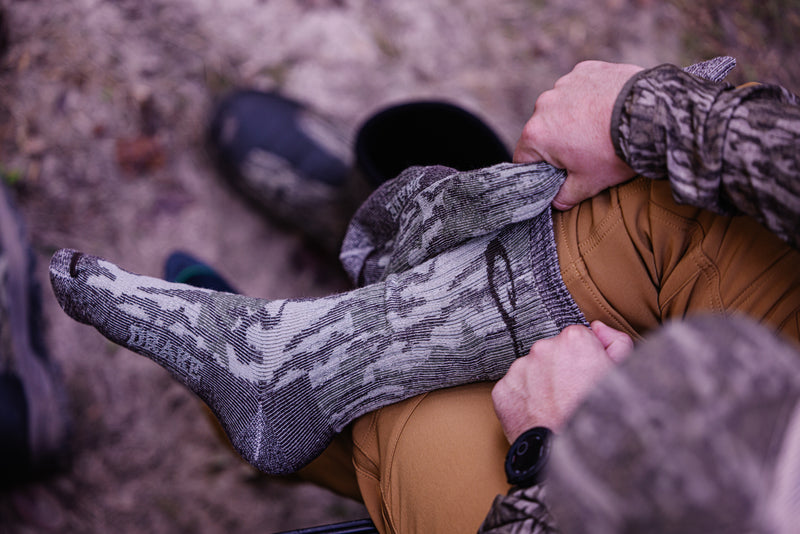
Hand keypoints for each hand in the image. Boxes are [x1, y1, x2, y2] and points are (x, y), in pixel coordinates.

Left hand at [491, 321, 632, 441]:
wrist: (575, 458)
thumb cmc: (605, 421)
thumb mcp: (625, 376)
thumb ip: (616, 342)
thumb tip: (598, 328)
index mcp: (574, 340)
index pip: (577, 340)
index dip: (584, 360)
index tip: (587, 379)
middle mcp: (542, 348)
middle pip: (552, 353)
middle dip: (560, 371)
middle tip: (573, 398)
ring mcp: (519, 369)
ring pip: (531, 371)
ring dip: (541, 385)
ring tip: (557, 411)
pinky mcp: (503, 391)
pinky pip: (515, 391)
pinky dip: (524, 402)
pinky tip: (540, 417)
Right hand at [514, 61, 643, 209]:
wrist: (651, 116)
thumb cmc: (614, 152)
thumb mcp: (588, 184)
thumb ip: (565, 196)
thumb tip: (557, 202)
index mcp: (536, 134)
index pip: (523, 157)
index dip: (537, 170)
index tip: (554, 174)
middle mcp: (544, 105)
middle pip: (543, 130)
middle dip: (558, 142)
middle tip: (585, 153)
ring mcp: (564, 84)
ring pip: (562, 107)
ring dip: (573, 117)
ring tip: (601, 129)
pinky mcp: (585, 70)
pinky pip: (581, 87)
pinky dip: (590, 97)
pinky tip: (608, 108)